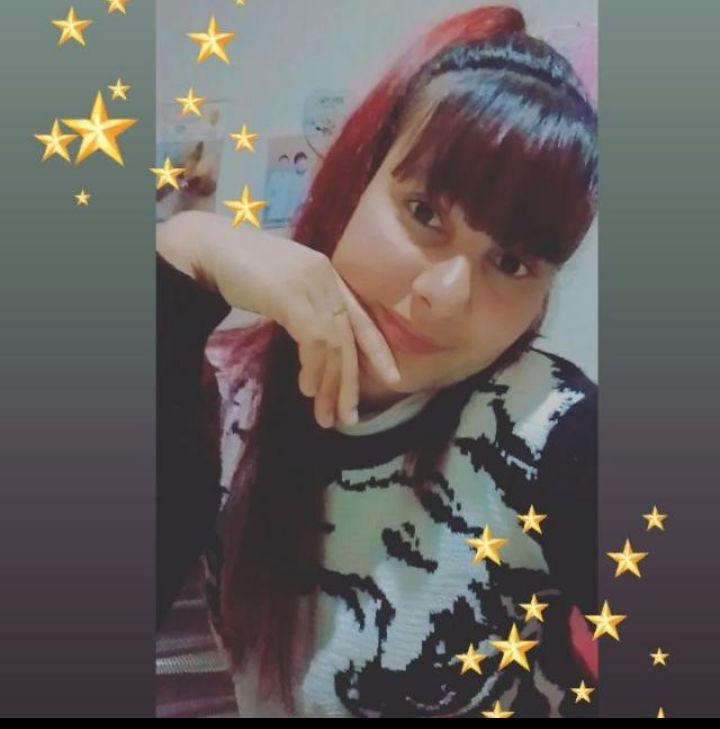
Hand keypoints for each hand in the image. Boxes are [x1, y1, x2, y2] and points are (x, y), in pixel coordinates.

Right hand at [192, 215, 400, 428]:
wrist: (207, 248)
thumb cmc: (238, 270)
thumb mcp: (283, 289)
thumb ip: (304, 308)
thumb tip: (315, 344)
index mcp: (327, 274)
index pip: (361, 317)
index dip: (377, 349)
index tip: (392, 378)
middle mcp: (326, 277)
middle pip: (350, 337)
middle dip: (350, 382)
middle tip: (349, 417)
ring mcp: (310, 284)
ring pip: (334, 345)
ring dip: (330, 386)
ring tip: (326, 416)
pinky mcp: (292, 295)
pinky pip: (314, 341)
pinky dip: (313, 370)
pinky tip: (308, 390)